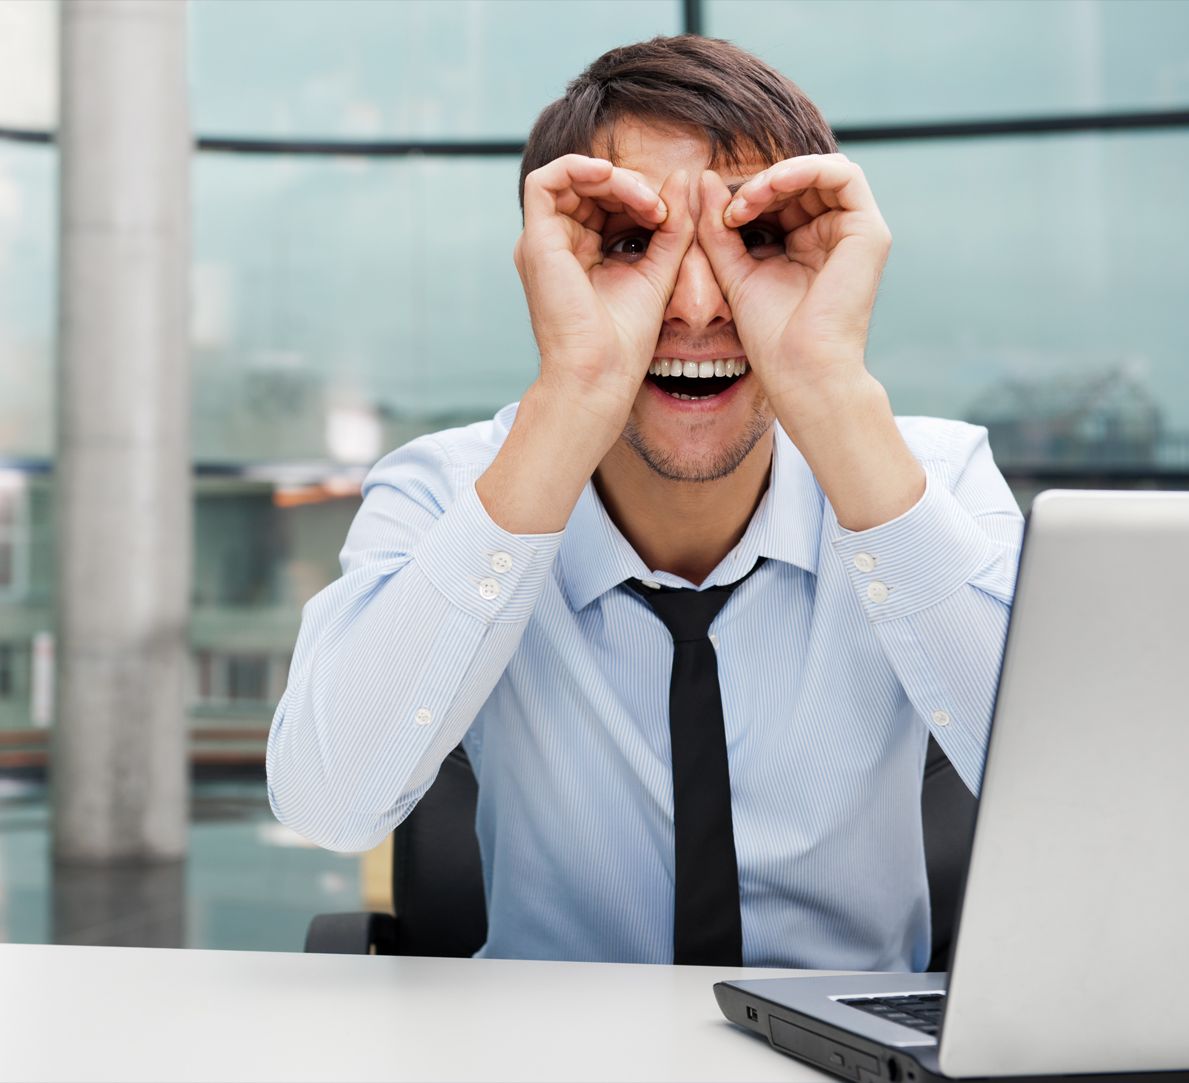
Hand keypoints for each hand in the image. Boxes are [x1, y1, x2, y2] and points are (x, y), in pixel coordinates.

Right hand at [514, 155, 692, 435]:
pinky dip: (580, 168)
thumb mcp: (660, 269)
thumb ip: (673, 225)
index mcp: (580, 253)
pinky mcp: (535, 241)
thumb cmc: (625, 340)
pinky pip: (547, 181)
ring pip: (572, 178)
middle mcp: (557, 245)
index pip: (606, 202)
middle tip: (661, 210)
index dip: (639, 196)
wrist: (600, 374)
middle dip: (630, 186)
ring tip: (647, 203)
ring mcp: (543, 243)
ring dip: (614, 179)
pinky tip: (613, 179)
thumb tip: (684, 175)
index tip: (670, 218)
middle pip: (589, 187)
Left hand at [696, 155, 891, 417]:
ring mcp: (853, 233)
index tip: (718, 217)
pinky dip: (806, 169)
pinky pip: (844, 175)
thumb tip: (705, 177)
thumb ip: (718, 226)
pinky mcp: (869, 232)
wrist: (799, 369)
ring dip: (778, 176)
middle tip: (730, 209)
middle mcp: (832, 236)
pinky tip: (773, 186)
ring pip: (820, 172)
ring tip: (748, 199)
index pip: (780, 198)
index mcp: (804, 245)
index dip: (748, 195)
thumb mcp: (732, 269)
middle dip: (760, 186)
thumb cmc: (770, 334)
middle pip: (800, 181)